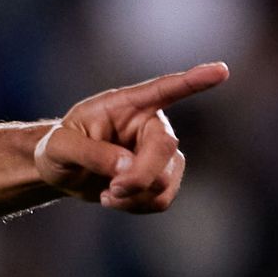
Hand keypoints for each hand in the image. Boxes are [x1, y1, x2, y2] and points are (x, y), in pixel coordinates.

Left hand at [35, 61, 228, 211]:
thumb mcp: (58, 147)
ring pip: (166, 179)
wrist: (62, 172)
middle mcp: (149, 124)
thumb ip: (90, 153)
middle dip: (140, 176)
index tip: (221, 71)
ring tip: (107, 195)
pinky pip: (162, 198)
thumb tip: (127, 167)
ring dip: (135, 195)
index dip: (193, 81)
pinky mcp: (161, 177)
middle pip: (165, 148)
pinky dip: (138, 206)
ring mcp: (159, 152)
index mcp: (126, 105)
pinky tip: (116, 201)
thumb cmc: (56, 150)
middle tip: (112, 190)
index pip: (164, 89)